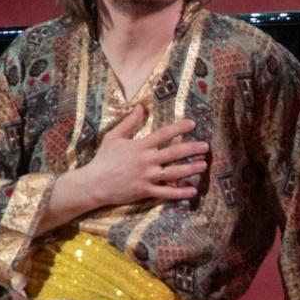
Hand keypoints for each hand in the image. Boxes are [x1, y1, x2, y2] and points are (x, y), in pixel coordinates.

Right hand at [74, 103, 207, 207]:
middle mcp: (146, 161)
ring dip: (190, 169)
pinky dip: (180, 193)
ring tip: (204, 165)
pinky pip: (166, 193)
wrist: (94, 183)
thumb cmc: (103, 159)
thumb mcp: (114, 137)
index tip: (192, 124)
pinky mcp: (145, 191)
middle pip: (173, 153)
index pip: (163, 134)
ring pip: (173, 173)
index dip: (179, 128)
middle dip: (191, 149)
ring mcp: (147, 177)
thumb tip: (140, 106)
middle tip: (206, 146)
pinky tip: (193, 191)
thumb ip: (129, 122)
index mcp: (140, 146)